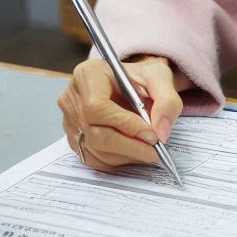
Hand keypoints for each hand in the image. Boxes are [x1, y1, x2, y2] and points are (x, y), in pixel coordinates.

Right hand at [57, 55, 187, 172]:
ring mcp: (70, 121)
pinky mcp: (73, 139)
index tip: (150, 134)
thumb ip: (166, 100)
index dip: (124, 124)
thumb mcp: (159, 76)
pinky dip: (116, 160)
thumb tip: (161, 131)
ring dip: (125, 155)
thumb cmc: (140, 77)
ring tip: (148, 152)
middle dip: (129, 145)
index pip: (97, 107)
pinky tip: (134, 153)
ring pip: (95, 149)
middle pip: (95, 132)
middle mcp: (72, 98)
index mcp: (87, 75)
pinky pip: (92, 158)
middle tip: (154, 150)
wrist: (129, 83)